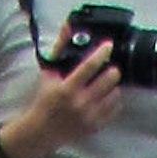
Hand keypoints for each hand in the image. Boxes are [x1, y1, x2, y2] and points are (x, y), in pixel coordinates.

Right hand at [6, 44, 125, 157]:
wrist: (42, 131)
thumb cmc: (45, 99)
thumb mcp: (49, 72)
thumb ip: (60, 48)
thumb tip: (68, 26)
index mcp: (67, 88)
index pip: (90, 66)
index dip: (102, 53)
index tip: (109, 45)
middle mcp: (80, 103)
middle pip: (109, 80)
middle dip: (112, 70)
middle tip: (109, 67)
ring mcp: (89, 117)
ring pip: (114, 94)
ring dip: (113, 85)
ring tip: (107, 82)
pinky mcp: (95, 127)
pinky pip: (114, 110)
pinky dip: (113, 100)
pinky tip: (106, 96)